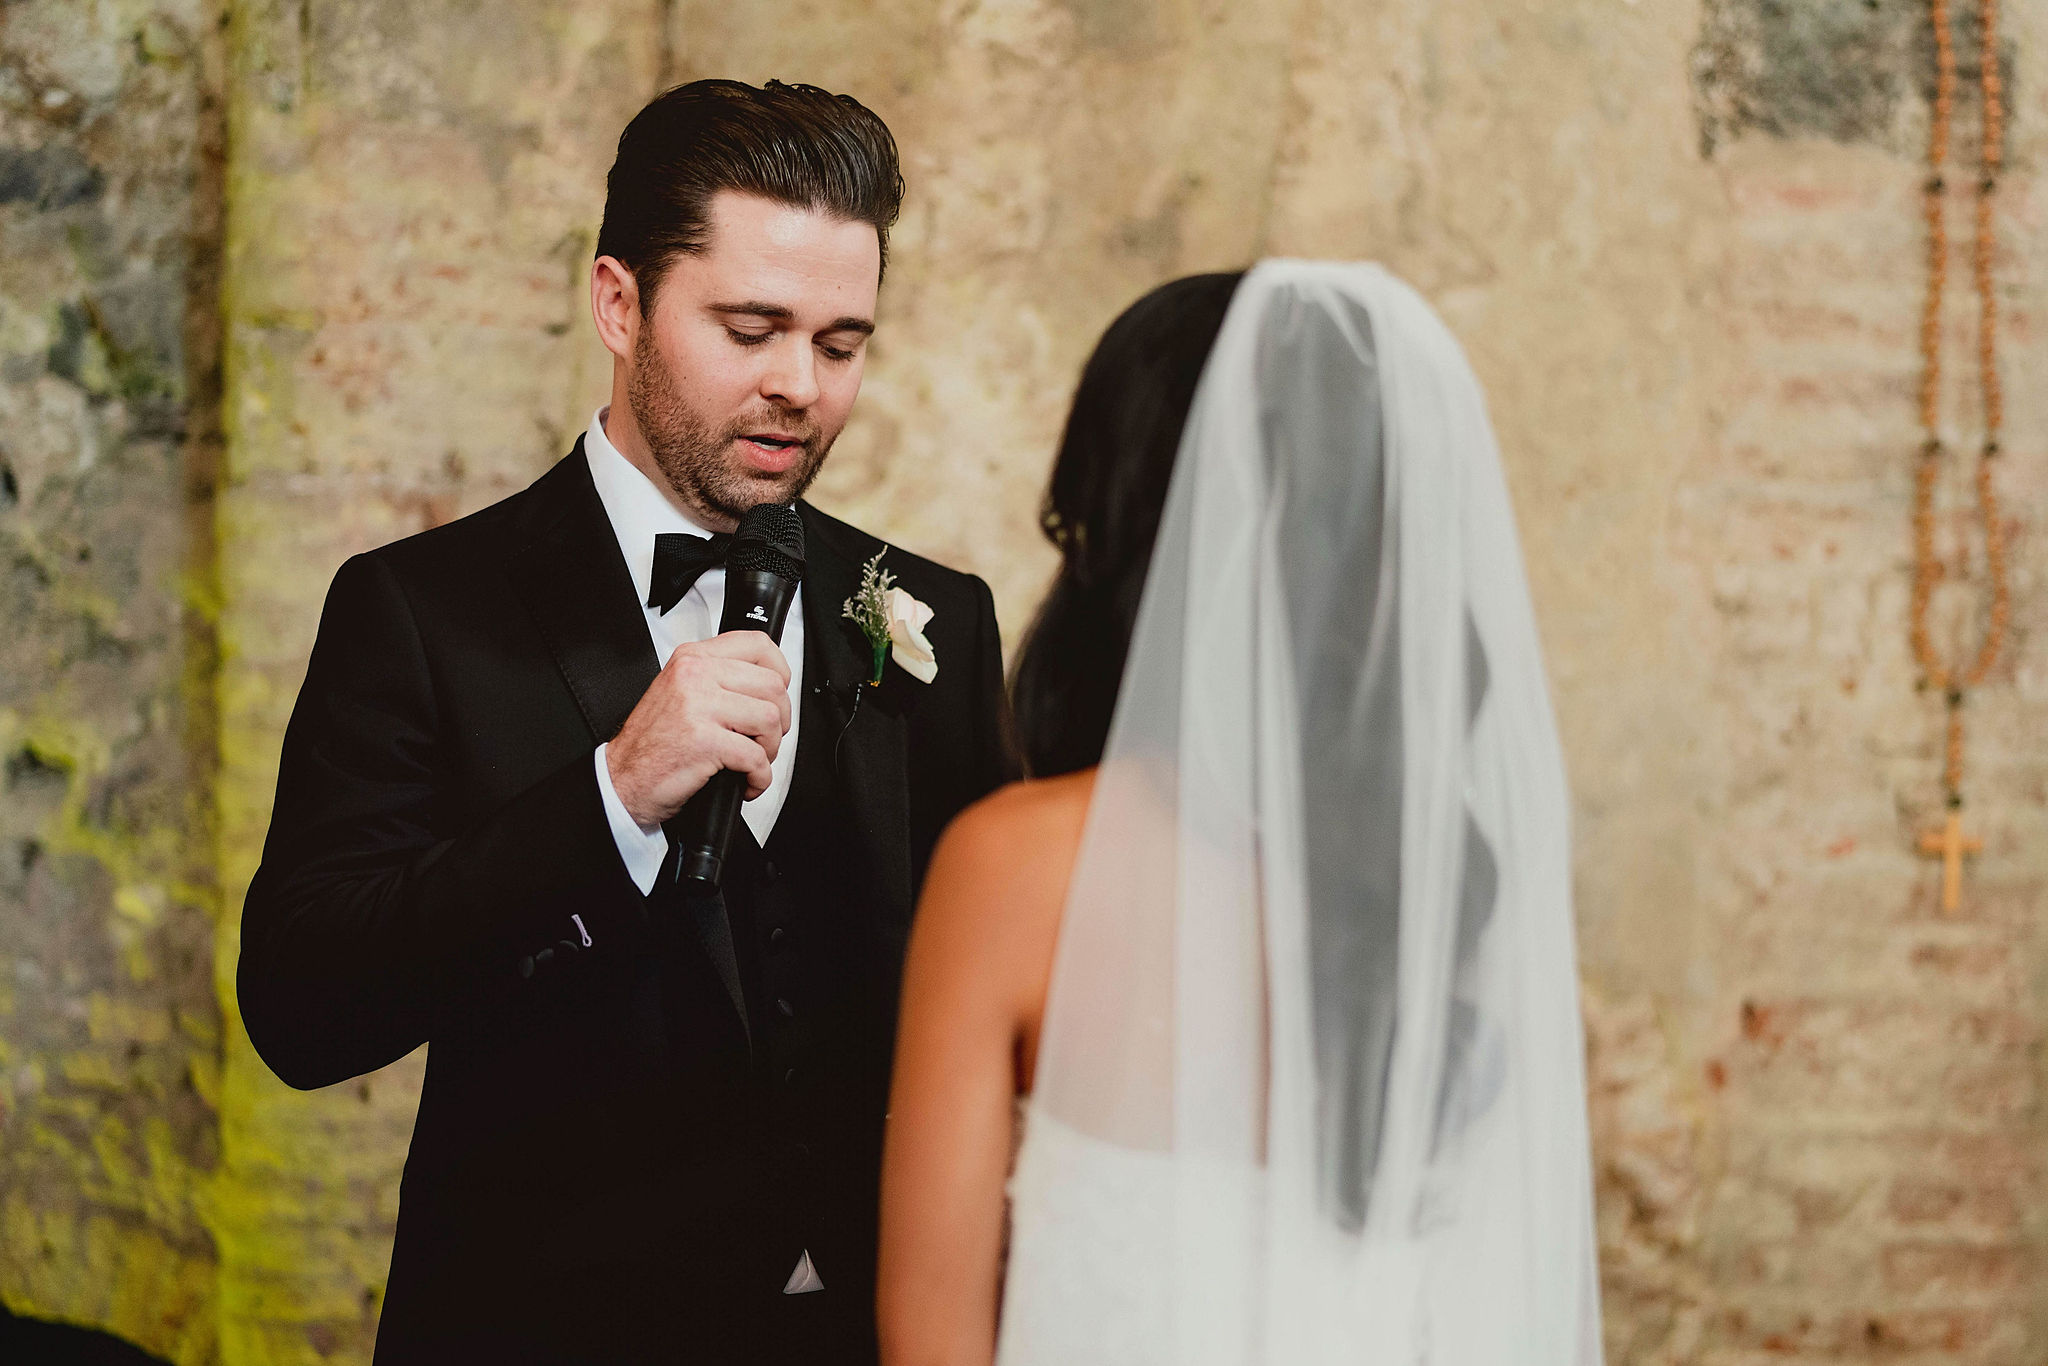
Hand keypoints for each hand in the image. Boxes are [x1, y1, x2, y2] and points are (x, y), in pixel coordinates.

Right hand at [606, 632, 792, 828]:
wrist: (622, 778)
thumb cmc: (653, 741)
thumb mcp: (680, 690)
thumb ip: (718, 678)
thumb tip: (767, 682)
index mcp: (693, 659)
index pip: (757, 644)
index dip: (780, 671)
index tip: (778, 693)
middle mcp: (695, 676)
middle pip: (772, 685)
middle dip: (780, 719)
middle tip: (765, 738)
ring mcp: (698, 707)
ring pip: (770, 719)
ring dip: (770, 749)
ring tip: (753, 761)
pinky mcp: (704, 742)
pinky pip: (756, 757)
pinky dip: (759, 777)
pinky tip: (746, 781)